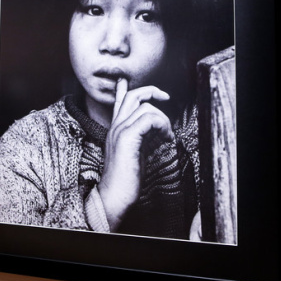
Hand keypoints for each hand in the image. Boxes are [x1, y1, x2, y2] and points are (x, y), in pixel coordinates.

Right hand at [98, 78, 173, 229]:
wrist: (114, 196)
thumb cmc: (126, 179)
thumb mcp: (137, 152)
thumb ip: (143, 137)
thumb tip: (157, 128)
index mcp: (116, 128)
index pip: (120, 100)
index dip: (128, 88)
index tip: (138, 85)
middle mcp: (116, 126)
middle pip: (133, 96)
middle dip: (152, 91)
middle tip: (166, 97)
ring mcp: (120, 130)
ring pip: (146, 107)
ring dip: (163, 119)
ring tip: (167, 136)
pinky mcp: (127, 138)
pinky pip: (149, 119)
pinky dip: (162, 125)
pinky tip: (166, 139)